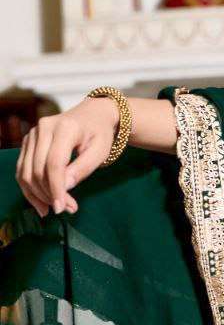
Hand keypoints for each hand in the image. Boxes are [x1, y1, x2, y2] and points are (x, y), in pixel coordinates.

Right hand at [15, 98, 119, 217]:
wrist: (92, 115)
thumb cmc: (99, 133)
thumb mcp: (100, 151)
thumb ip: (82, 168)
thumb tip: (63, 188)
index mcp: (64, 128)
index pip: (54, 164)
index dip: (56, 188)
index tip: (61, 208)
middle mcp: (43, 128)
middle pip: (38, 170)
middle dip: (49, 194)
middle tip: (66, 209)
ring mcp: (32, 134)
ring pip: (26, 172)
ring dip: (38, 195)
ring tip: (55, 208)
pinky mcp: (27, 142)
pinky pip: (22, 169)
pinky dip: (30, 188)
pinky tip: (41, 202)